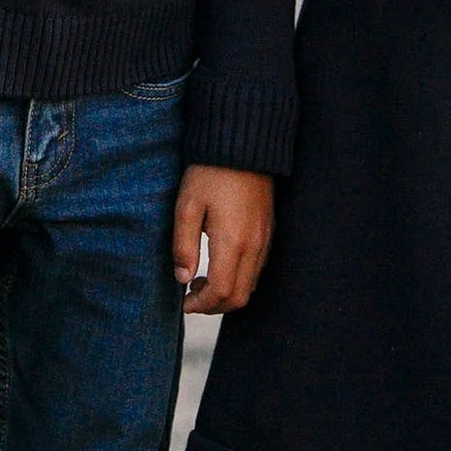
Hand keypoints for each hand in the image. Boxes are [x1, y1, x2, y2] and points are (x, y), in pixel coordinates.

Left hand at [173, 164, 273, 315]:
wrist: (243, 145)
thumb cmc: (210, 173)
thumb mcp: (187, 207)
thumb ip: (183, 246)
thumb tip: (182, 278)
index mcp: (233, 242)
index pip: (222, 292)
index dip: (201, 305)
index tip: (183, 303)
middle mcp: (254, 245)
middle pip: (240, 297)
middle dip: (214, 305)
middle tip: (191, 297)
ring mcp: (265, 239)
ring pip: (250, 285)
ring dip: (227, 293)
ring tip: (200, 280)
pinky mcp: (268, 231)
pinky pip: (256, 268)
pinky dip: (238, 278)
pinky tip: (219, 265)